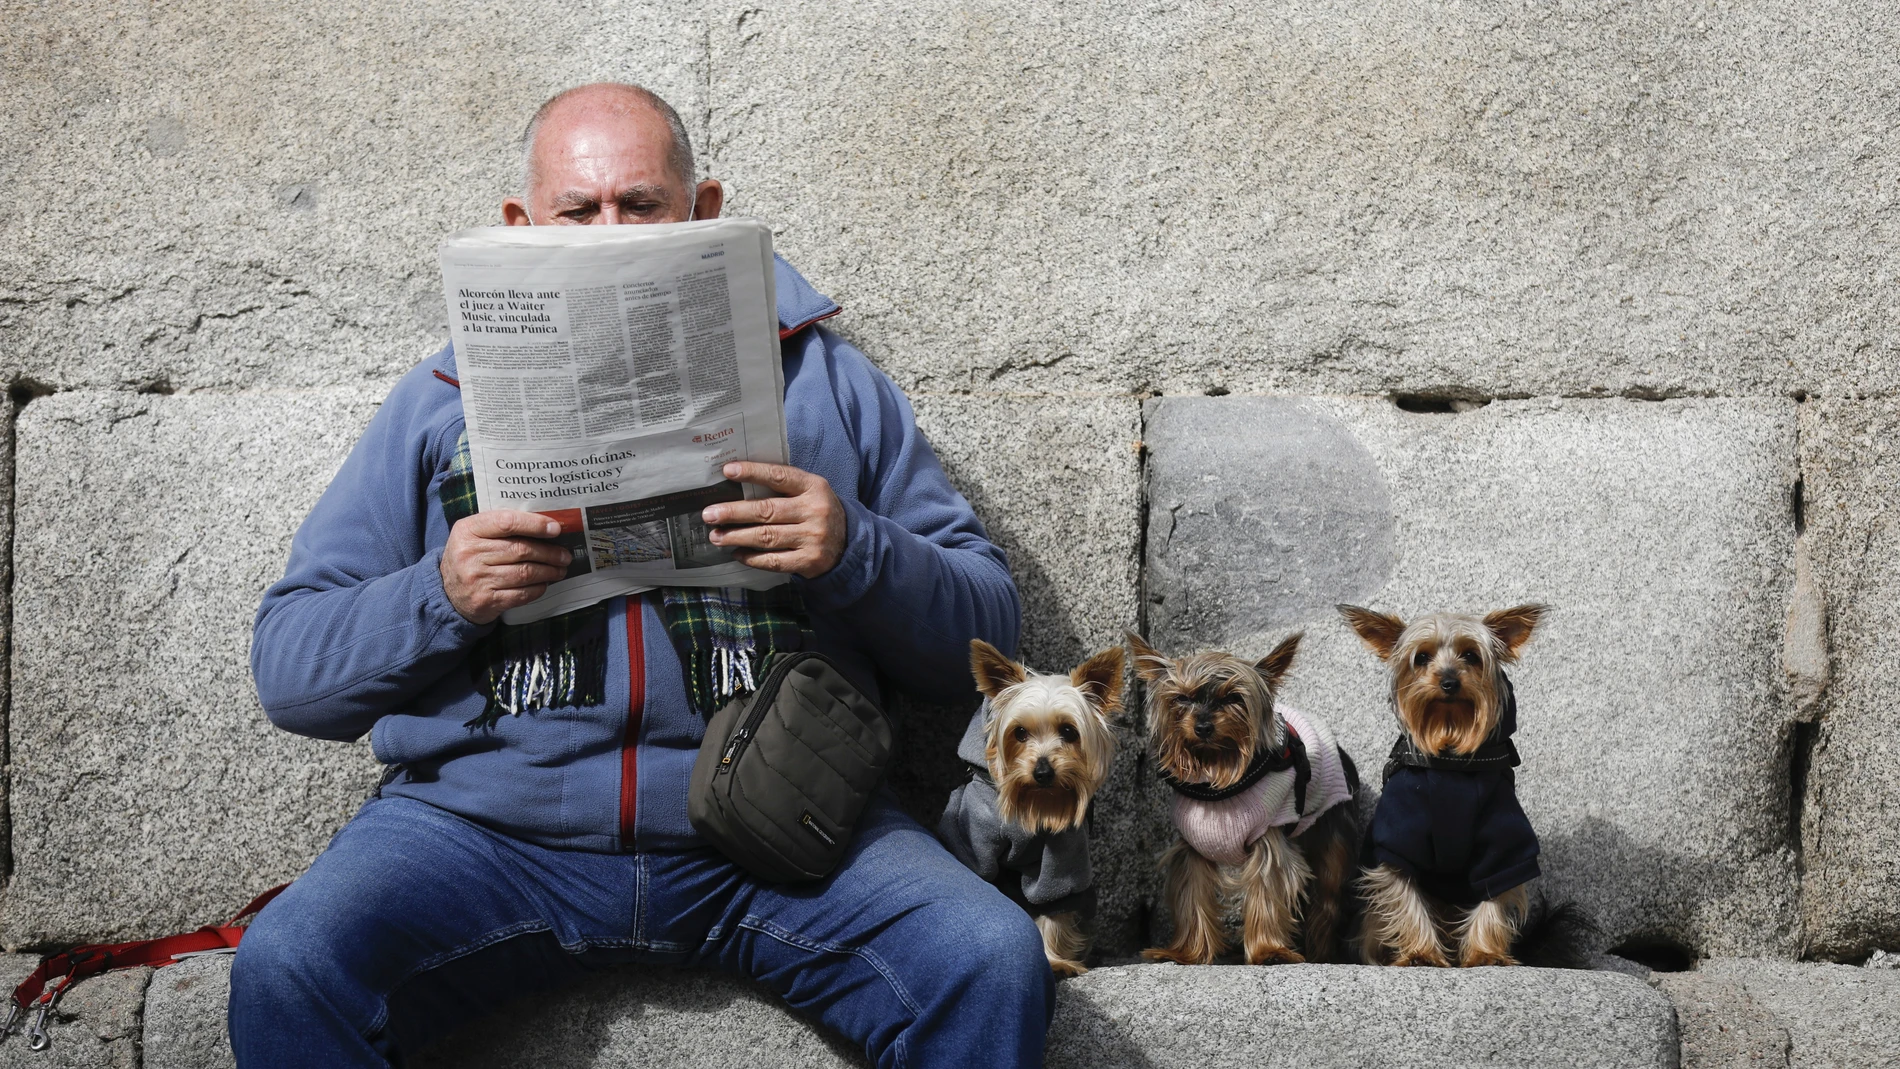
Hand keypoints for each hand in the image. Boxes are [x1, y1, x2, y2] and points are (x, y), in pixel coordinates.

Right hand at [440, 510, 573, 623]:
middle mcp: (470, 554)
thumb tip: (546, 526)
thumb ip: (502, 527)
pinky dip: (538, 588)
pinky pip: (521, 594)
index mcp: (468, 530)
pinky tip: (545, 584)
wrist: (446, 592)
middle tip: (565, 555)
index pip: (507, 522)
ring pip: (525, 573)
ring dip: (549, 571)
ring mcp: (477, 579)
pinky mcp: (486, 601)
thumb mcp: (474, 534)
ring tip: (560, 569)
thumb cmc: (469, 556)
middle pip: (521, 550)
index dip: (535, 525)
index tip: (556, 529)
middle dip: (549, 553)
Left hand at [702, 462, 847, 578]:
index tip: (727, 471)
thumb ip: (782, 486)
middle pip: (767, 510)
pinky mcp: (808, 561)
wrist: (849, 544)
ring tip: (716, 536)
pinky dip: (752, 558)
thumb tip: (737, 487)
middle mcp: (814, 511)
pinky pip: (774, 561)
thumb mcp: (810, 492)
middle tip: (709, 514)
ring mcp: (812, 538)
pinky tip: (737, 553)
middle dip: (734, 512)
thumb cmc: (818, 512)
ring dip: (737, 536)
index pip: (779, 476)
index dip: (752, 472)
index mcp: (813, 487)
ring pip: (767, 537)